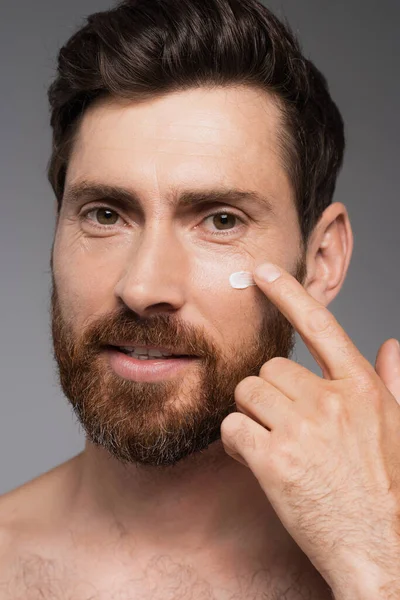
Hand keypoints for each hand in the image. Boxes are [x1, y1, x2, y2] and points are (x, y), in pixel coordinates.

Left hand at [220, 262, 399, 596]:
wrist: (382, 550)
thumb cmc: (389, 490)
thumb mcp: (399, 426)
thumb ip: (394, 382)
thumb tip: (392, 348)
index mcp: (361, 386)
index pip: (320, 324)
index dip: (287, 292)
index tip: (262, 272)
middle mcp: (331, 399)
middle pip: (269, 369)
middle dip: (269, 395)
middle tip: (282, 425)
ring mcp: (303, 429)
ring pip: (247, 393)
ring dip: (250, 416)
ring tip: (271, 443)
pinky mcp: (275, 460)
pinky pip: (233, 426)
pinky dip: (234, 441)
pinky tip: (253, 459)